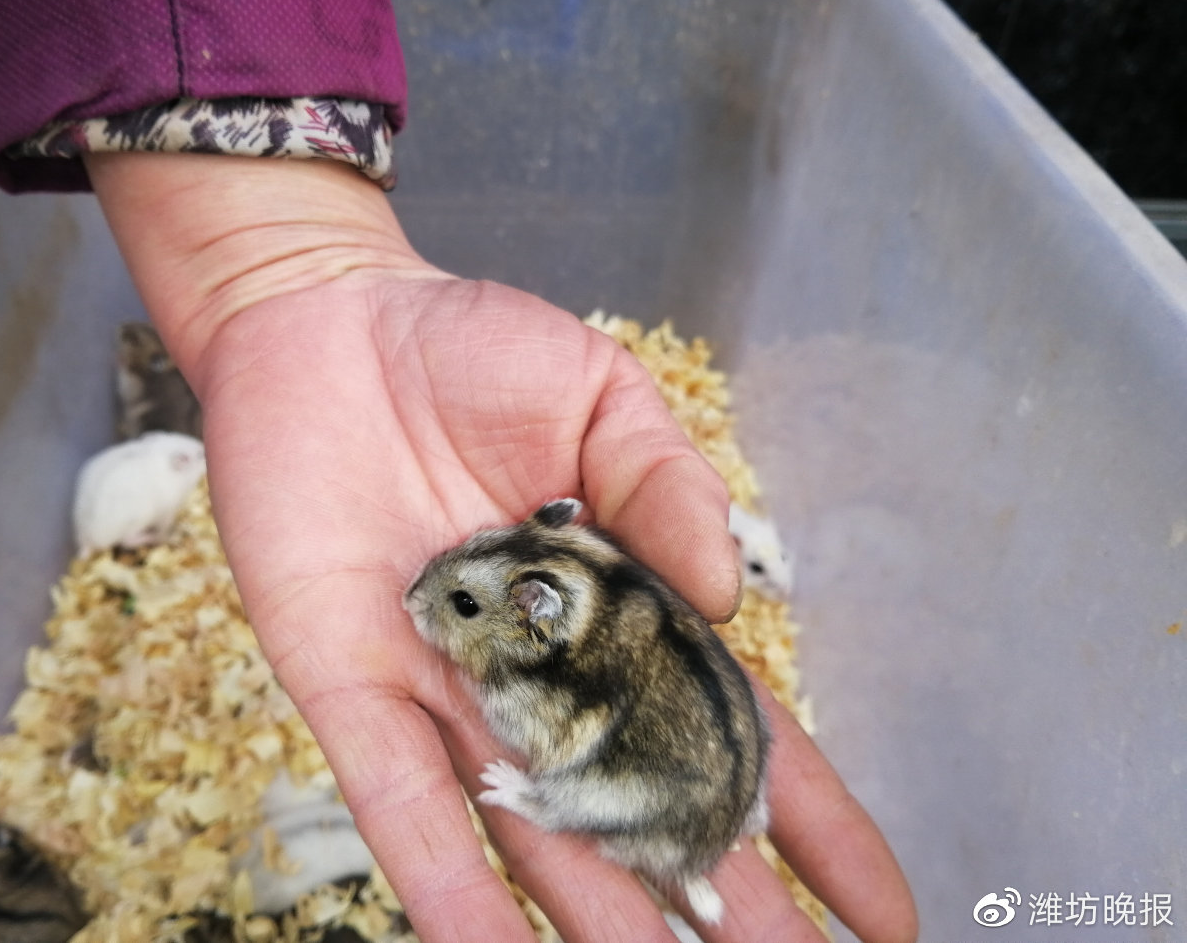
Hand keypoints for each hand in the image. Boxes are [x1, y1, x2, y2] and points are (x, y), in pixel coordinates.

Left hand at [87, 153, 917, 942]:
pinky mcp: (353, 683)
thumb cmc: (468, 349)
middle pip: (642, 805)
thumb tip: (733, 601)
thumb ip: (667, 488)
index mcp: (617, 608)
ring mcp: (450, 686)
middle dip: (713, 896)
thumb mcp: (600, 399)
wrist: (326, 320)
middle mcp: (543, 670)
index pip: (724, 729)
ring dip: (597, 919)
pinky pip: (400, 798)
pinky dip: (445, 878)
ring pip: (534, 827)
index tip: (877, 911)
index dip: (804, 819)